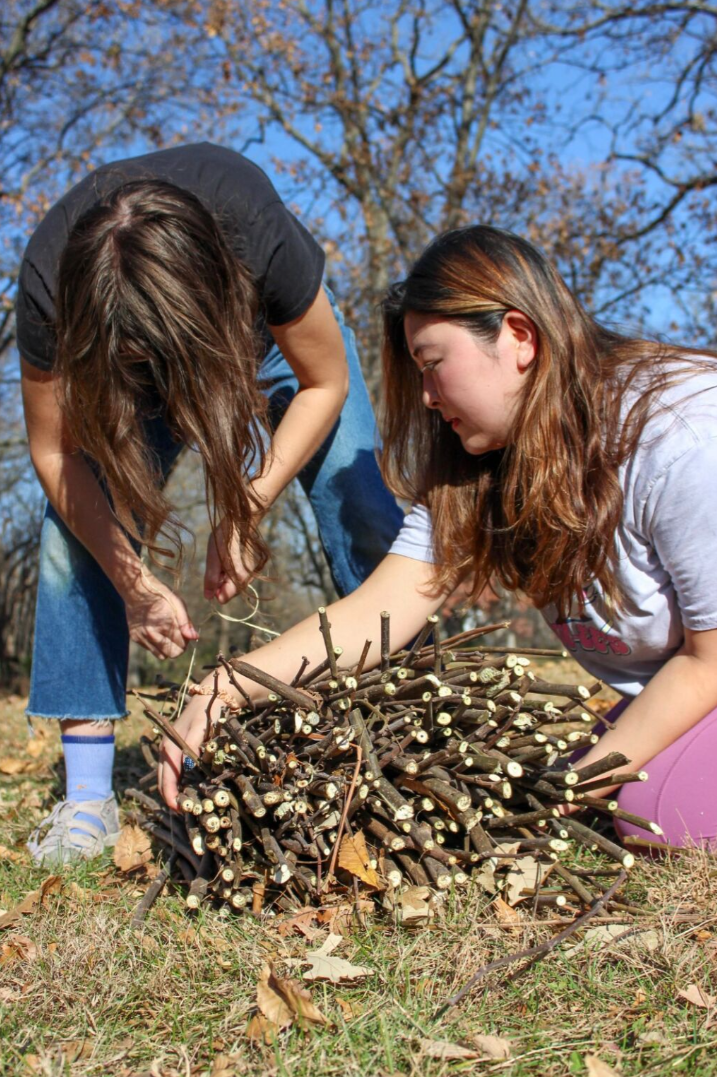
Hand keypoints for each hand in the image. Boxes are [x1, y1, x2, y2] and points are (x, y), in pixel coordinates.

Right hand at [123, 572, 198, 659]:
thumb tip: (195, 638)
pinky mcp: (135, 637)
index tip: (184, 632)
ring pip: (162, 655)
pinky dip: (156, 645)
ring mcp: (143, 637)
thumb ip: (186, 622)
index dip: (186, 641)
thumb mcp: (177, 603)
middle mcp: (153, 633)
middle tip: (177, 636)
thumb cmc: (160, 594)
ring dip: (167, 648)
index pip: (182, 646)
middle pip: (172, 654)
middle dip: (178, 648)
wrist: (135, 589)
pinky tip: (156, 631)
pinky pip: (150, 650)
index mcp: (166, 624)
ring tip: (166, 634)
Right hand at [158, 687, 221, 808]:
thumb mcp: (201, 727)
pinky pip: (174, 773)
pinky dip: (179, 784)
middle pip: (163, 781)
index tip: (179, 809)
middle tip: (185, 813)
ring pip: (167, 778)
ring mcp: (171, 752)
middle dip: (171, 798)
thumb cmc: (206, 713)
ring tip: (188, 806)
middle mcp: (167, 751)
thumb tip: (187, 767)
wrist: (210, 698)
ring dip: (174, 793)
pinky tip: (189, 791)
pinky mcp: (178, 753)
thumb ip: (192, 745)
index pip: (166, 778)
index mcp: (169, 747)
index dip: (170, 796)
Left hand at [204, 519, 256, 603]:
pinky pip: (235, 577)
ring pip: (230, 584)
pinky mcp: (248, 569)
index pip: (223, 598)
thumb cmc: (224, 539)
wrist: (238, 522)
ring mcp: (249, 574)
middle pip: (227, 592)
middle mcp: (247, 579)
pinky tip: (226, 559)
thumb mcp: (213, 559)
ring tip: (221, 560)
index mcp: (239, 579)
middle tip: (216, 564)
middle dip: (219, 583)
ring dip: (223, 577)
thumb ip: (211, 579)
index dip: (214, 590)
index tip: (211, 575)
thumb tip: (208, 597)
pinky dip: (227, 572)